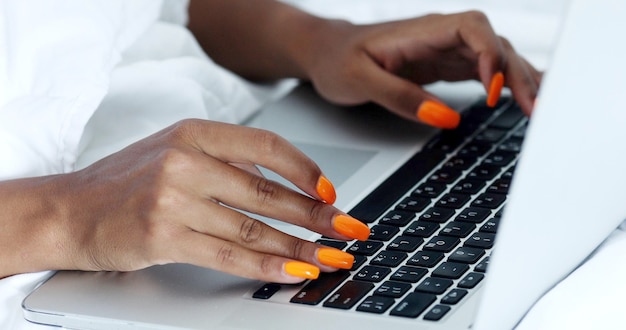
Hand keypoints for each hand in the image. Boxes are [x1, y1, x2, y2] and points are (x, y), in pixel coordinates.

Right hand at [19, 120, 369, 282]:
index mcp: (195, 132)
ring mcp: (173, 198)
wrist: (70, 209)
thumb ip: (227, 161)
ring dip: (299, 247)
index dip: (305, 170)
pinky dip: (266, 267)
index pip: (266, 145)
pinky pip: (228, 255)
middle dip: (316, 215)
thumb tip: (285, 186)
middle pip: (267, 191)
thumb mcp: (176, 150)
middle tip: (349, 229)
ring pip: (253, 228)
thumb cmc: (127, 181)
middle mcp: (185, 160)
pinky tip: (292, 273)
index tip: (331, 192)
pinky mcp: (164, 236)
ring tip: (330, 258)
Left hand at [303, 11, 541, 127]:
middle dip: (518, 74)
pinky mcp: (444, 66)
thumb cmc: (337, 61)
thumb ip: (400, 97)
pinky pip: (483, 71)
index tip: (495, 90)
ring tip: (538, 111)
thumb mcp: (358, 80)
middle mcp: (439, 36)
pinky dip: (505, 84)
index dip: (491, 54)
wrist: (326, 52)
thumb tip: (445, 118)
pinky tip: (523, 98)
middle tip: (535, 111)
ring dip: (519, 80)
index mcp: (420, 30)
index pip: (472, 28)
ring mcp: (444, 50)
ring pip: (495, 58)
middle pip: (494, 44)